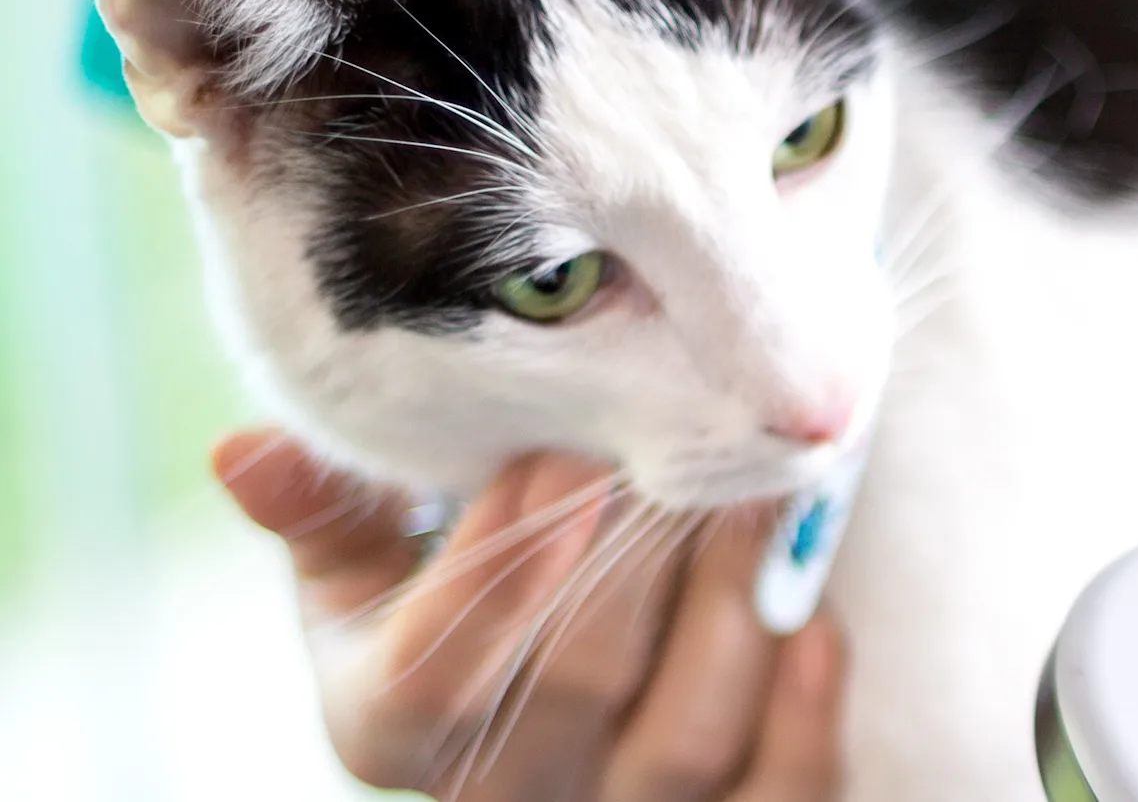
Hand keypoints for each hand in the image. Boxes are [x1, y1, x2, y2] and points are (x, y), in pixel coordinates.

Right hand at [211, 430, 845, 801]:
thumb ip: (327, 508)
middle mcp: (495, 794)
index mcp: (386, 727)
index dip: (494, 578)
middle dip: (630, 569)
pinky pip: (779, 794)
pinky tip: (814, 620)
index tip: (557, 463)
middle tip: (681, 458)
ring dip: (732, 617)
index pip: (426, 679)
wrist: (559, 661)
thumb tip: (243, 451)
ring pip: (681, 745)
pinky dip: (804, 711)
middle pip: (570, 696)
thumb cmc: (457, 589)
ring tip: (761, 505)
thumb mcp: (373, 556)